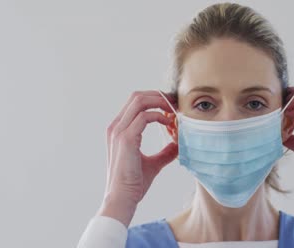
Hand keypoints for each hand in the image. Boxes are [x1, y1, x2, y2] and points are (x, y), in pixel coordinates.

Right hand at [97, 90, 178, 226]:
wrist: (122, 198)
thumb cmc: (134, 183)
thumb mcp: (154, 164)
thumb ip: (165, 152)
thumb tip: (178, 145)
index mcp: (119, 130)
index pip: (136, 102)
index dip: (155, 100)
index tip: (173, 107)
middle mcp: (116, 127)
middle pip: (137, 96)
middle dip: (159, 96)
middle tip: (176, 104)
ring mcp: (119, 131)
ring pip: (140, 101)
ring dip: (160, 102)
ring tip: (174, 111)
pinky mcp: (126, 138)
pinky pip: (145, 116)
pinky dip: (159, 116)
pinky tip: (168, 124)